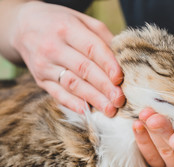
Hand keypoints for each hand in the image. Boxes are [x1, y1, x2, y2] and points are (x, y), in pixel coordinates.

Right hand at [11, 1, 123, 115]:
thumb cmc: (60, 22)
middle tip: (120, 100)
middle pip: (83, 69)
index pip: (92, 48)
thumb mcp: (81, 20)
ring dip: (93, 99)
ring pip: (72, 84)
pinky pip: (58, 94)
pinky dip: (73, 104)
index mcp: (67, 28)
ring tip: (110, 110)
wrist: (23, 26)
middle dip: (104, 86)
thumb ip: (102, 36)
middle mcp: (53, 47)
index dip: (108, 64)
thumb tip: (122, 58)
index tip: (120, 78)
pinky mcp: (40, 79)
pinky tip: (87, 111)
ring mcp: (44, 65)